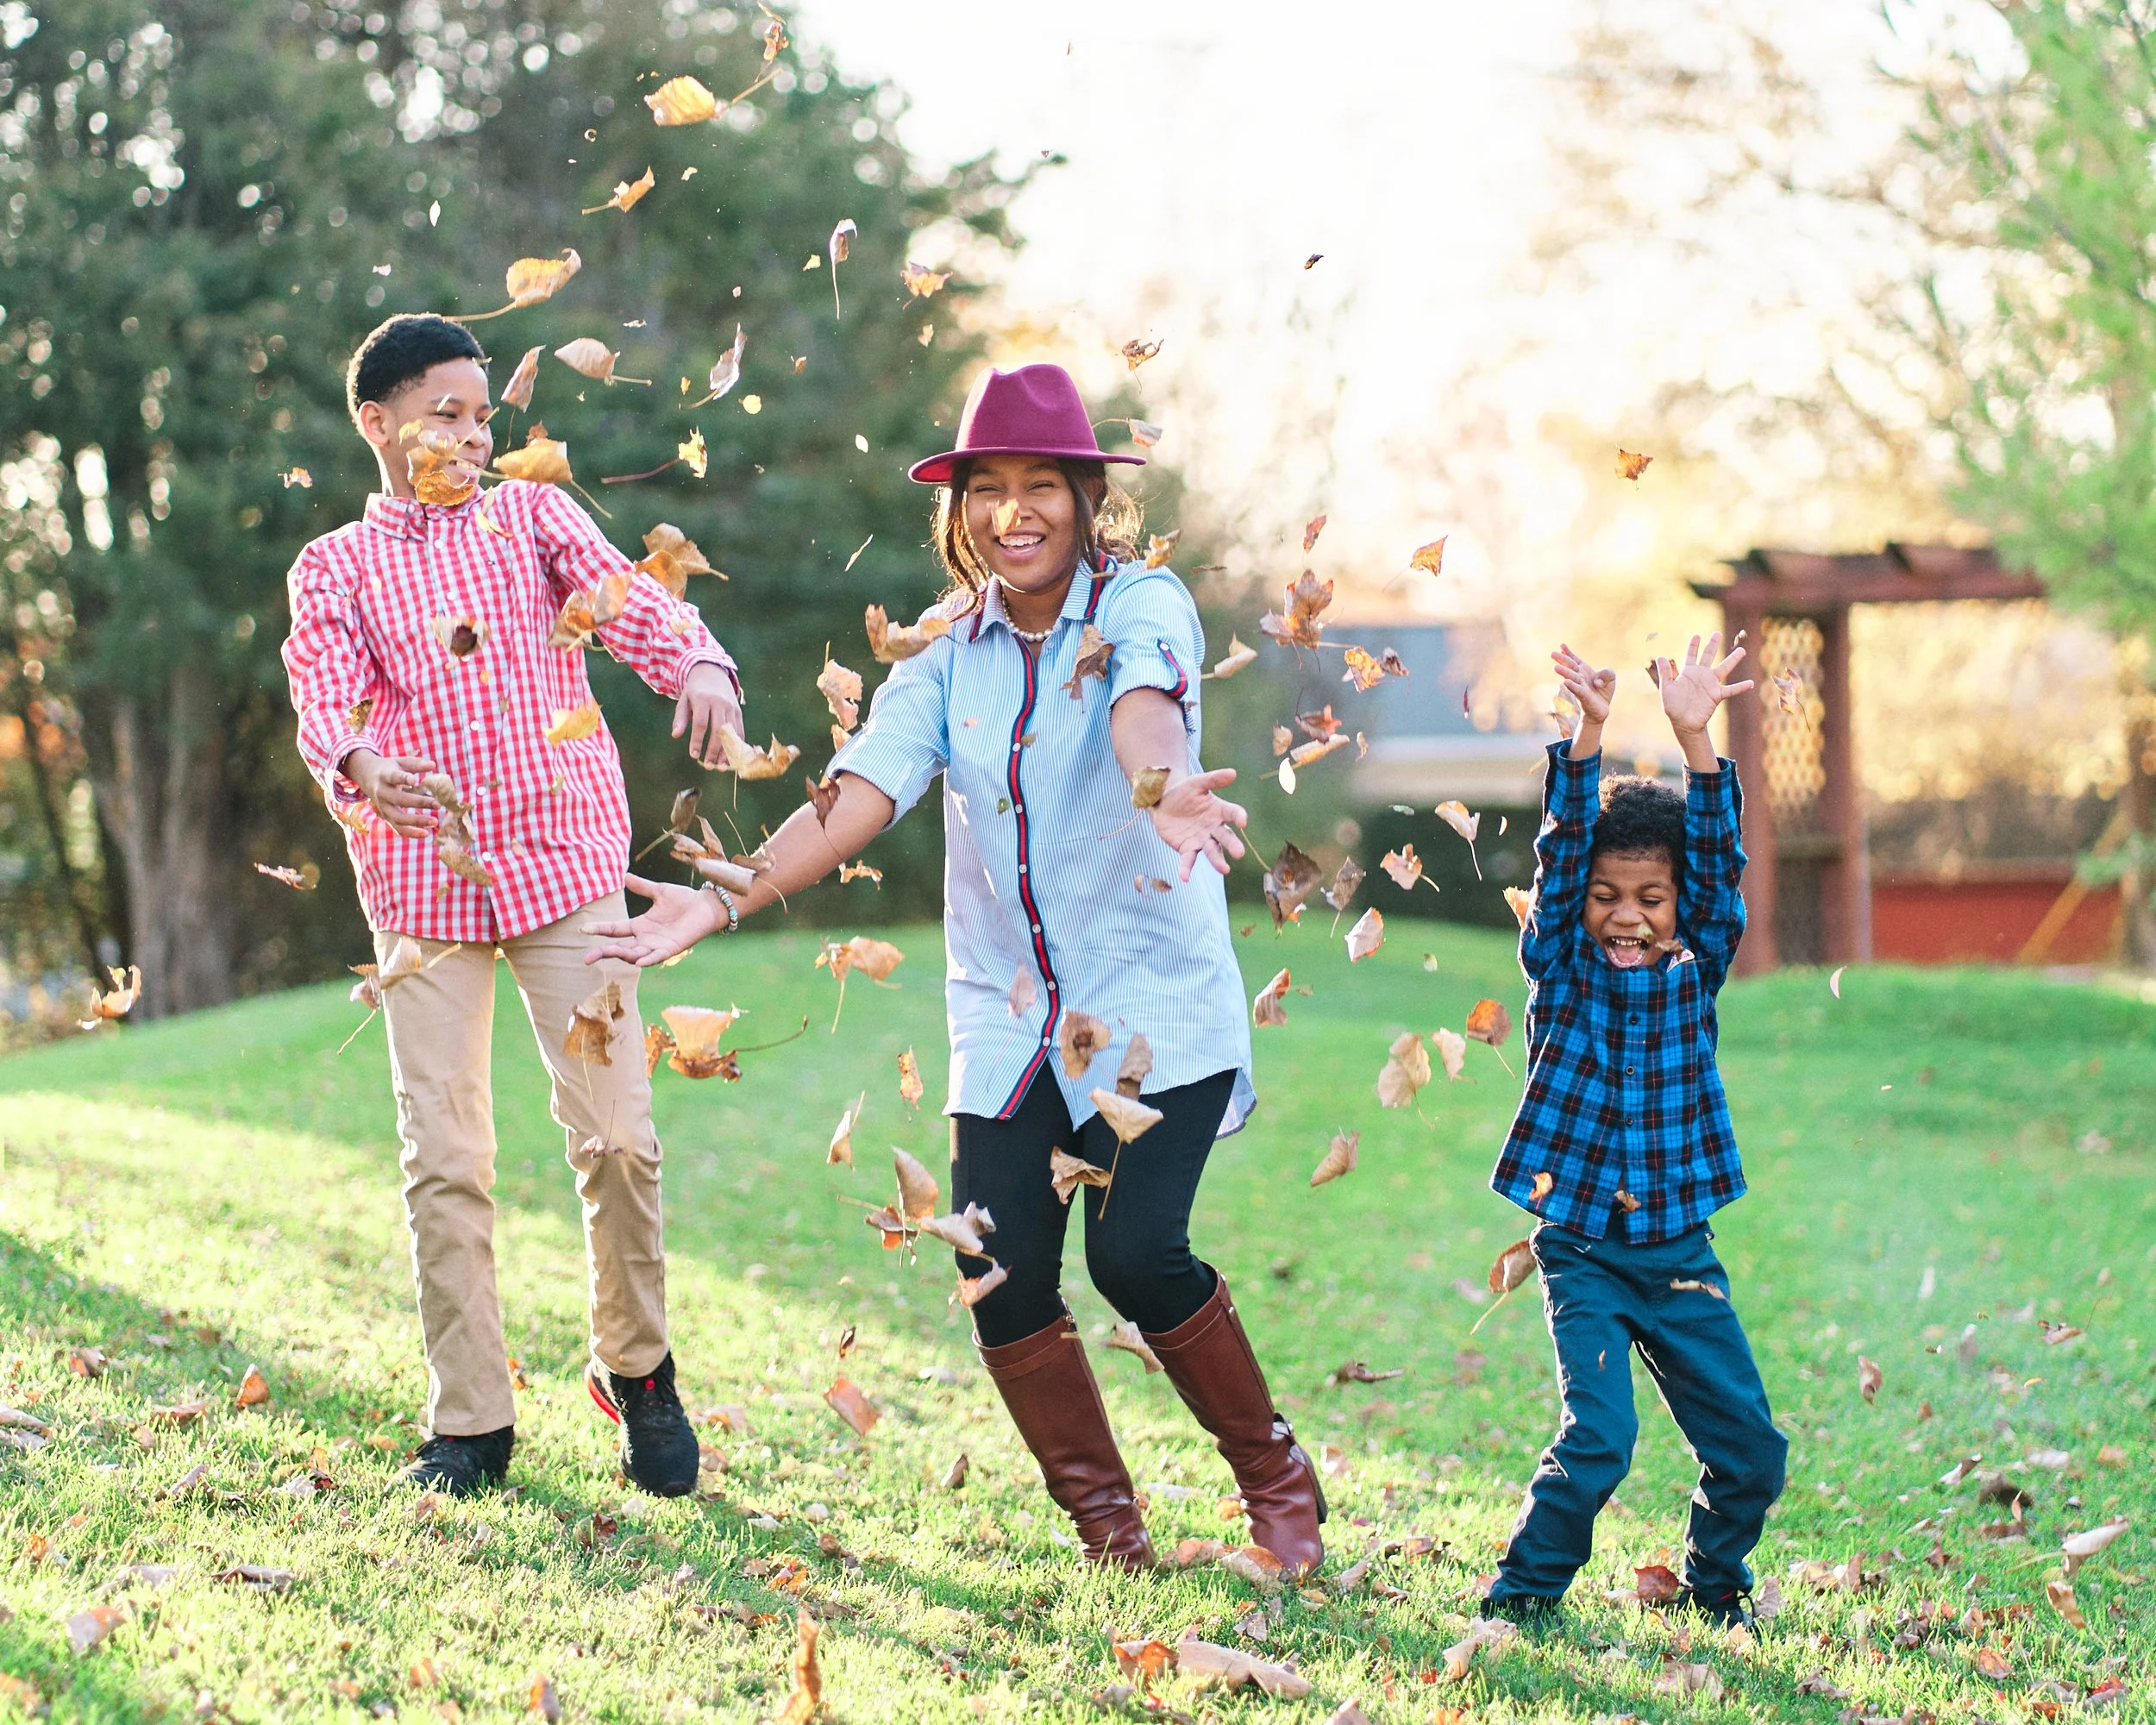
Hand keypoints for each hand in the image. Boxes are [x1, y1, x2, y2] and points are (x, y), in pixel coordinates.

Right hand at [344, 748, 439, 839]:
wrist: (367, 777)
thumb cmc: (389, 768)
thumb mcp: (400, 762)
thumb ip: (416, 763)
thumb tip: (433, 765)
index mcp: (385, 776)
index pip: (393, 777)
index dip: (402, 779)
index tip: (413, 780)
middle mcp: (382, 793)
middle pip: (399, 800)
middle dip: (419, 803)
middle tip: (438, 804)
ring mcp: (383, 807)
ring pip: (398, 818)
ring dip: (417, 821)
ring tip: (434, 821)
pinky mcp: (386, 817)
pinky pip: (398, 828)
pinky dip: (411, 833)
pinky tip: (426, 833)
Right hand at [582, 873, 724, 967]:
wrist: (706, 905)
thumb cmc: (684, 899)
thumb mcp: (659, 891)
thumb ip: (642, 887)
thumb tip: (624, 875)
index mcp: (640, 925)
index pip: (615, 929)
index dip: (600, 929)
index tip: (583, 929)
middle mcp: (646, 938)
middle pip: (620, 947)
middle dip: (604, 952)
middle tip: (587, 958)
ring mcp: (657, 945)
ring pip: (635, 954)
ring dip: (622, 955)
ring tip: (607, 953)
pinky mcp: (671, 948)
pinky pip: (657, 956)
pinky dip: (648, 959)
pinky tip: (637, 961)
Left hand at [674, 662, 742, 769]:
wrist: (712, 672)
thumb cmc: (695, 690)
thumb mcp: (684, 699)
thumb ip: (680, 717)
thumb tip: (675, 735)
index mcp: (703, 699)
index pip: (701, 723)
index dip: (697, 740)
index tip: (694, 755)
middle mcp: (720, 703)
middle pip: (718, 730)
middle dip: (714, 750)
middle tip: (708, 766)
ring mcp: (731, 707)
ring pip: (731, 733)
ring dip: (726, 751)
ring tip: (720, 767)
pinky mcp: (738, 711)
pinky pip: (739, 730)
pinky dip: (736, 745)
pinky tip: (731, 757)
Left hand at [1147, 767, 1248, 881]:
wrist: (1163, 802)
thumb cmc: (1184, 791)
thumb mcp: (1197, 783)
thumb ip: (1213, 779)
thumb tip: (1233, 773)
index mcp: (1219, 811)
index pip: (1233, 814)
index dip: (1239, 816)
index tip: (1243, 821)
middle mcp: (1213, 828)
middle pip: (1225, 837)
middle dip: (1232, 844)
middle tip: (1239, 853)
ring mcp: (1201, 840)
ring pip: (1211, 851)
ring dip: (1217, 860)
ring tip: (1224, 870)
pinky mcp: (1186, 848)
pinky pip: (1188, 860)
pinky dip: (1186, 869)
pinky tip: (1184, 877)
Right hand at [1550, 643, 1614, 722]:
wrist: (1601, 708)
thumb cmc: (1603, 691)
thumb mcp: (1610, 677)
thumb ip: (1607, 673)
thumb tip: (1596, 682)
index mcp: (1583, 669)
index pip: (1574, 659)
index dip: (1568, 652)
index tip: (1561, 645)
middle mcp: (1579, 676)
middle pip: (1570, 666)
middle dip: (1561, 659)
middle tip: (1552, 654)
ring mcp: (1580, 686)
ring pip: (1571, 677)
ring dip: (1564, 672)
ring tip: (1556, 667)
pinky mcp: (1583, 696)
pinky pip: (1577, 689)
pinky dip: (1572, 686)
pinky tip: (1565, 682)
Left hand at [1655, 631, 1753, 737]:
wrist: (1683, 723)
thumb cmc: (1674, 706)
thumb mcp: (1667, 688)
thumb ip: (1665, 673)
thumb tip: (1660, 656)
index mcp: (1688, 672)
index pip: (1691, 655)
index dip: (1693, 645)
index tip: (1697, 635)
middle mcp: (1701, 675)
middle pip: (1708, 656)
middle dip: (1713, 645)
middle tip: (1717, 634)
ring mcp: (1710, 684)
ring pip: (1724, 668)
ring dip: (1733, 660)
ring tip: (1742, 650)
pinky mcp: (1717, 695)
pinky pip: (1731, 690)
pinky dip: (1741, 687)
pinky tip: (1750, 683)